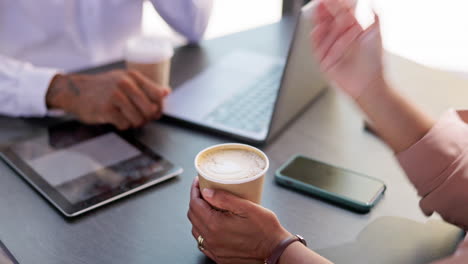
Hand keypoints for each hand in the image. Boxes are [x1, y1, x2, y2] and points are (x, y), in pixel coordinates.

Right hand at [46, 70, 169, 129]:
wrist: (75, 91)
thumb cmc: (103, 88)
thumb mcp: (125, 80)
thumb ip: (146, 86)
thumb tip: (167, 92)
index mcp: (133, 76)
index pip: (158, 95)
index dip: (159, 107)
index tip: (154, 112)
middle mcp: (126, 84)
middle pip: (150, 110)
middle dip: (147, 118)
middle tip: (139, 118)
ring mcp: (116, 96)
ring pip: (138, 119)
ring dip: (133, 123)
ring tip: (125, 117)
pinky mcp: (106, 109)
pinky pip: (125, 125)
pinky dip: (122, 125)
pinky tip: (115, 119)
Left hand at [187, 177, 290, 263]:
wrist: (276, 251)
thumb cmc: (266, 230)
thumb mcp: (248, 207)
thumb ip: (224, 198)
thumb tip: (206, 191)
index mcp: (215, 225)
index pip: (195, 204)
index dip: (195, 190)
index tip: (198, 182)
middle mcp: (212, 239)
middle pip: (193, 216)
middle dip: (195, 201)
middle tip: (203, 191)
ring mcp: (214, 250)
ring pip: (196, 230)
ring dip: (198, 216)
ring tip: (207, 206)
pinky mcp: (219, 256)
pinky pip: (202, 242)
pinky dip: (203, 231)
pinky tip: (211, 224)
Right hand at [311, 0, 382, 98]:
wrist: (367, 82)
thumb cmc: (373, 60)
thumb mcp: (374, 32)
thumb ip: (370, 15)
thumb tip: (366, 2)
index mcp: (353, 26)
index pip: (342, 10)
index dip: (337, 2)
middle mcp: (340, 34)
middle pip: (329, 17)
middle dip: (326, 7)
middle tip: (323, 1)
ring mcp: (331, 45)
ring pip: (321, 27)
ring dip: (319, 18)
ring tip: (320, 9)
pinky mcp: (323, 56)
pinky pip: (316, 43)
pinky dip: (316, 35)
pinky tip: (318, 27)